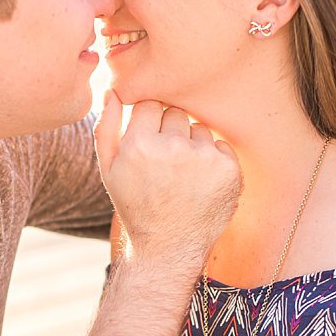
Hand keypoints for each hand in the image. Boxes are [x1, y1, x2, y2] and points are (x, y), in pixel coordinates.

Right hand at [94, 93, 240, 266]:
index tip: (148, 143)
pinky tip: (200, 182)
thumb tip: (112, 88)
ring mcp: (204, 158)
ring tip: (182, 176)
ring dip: (192, 145)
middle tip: (164, 164)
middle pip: (175, 112)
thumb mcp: (108, 169)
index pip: (150, 104)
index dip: (148, 123)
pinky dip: (212, 159)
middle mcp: (173, 148)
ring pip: (199, 128)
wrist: (168, 246)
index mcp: (139, 145)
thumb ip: (106, 125)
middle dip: (169, 131)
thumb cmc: (135, 205)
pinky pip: (220, 145)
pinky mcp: (229, 169)